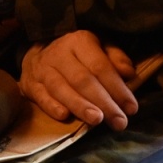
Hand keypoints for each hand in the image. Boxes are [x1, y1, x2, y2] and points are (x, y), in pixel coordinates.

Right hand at [20, 30, 137, 129]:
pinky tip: (65, 116)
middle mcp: (60, 54)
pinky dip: (52, 106)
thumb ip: (115, 58)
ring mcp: (43, 69)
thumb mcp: (99, 47)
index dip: (117, 88)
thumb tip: (129, 74)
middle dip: (103, 102)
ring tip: (97, 120)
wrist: (38, 52)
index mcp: (80, 41)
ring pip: (62, 89)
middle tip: (119, 121)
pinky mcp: (30, 84)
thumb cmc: (77, 54)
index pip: (100, 66)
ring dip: (80, 106)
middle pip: (83, 80)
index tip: (131, 108)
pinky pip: (41, 96)